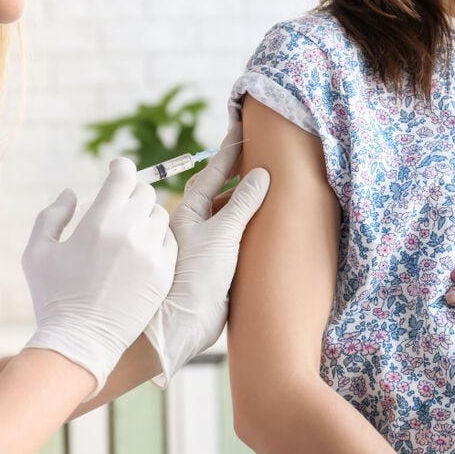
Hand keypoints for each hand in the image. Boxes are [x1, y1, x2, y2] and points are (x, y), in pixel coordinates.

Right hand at [23, 158, 176, 393]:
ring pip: (160, 215)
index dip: (120, 168)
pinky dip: (157, 240)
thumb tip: (71, 193)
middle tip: (118, 208)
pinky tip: (141, 251)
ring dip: (145, 217)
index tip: (116, 171)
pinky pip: (170, 240)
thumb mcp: (37, 252)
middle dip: (130, 195)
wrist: (80, 343)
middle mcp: (130, 232)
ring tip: (128, 232)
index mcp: (99, 221)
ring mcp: (152, 253)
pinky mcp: (165, 272)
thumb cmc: (52, 297)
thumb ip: (52, 216)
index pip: (124, 175)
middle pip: (145, 192)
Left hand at [144, 123, 269, 384]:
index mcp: (189, 212)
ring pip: (230, 216)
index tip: (240, 127)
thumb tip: (260, 174)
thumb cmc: (194, 277)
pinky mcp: (218, 269)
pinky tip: (269, 224)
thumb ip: (243, 204)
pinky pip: (238, 239)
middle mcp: (196, 227)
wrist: (184, 326)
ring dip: (248, 201)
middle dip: (238, 172)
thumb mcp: (222, 234)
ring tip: (270, 184)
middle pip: (220, 192)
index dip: (228, 151)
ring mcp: (207, 248)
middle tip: (259, 151)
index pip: (212, 173)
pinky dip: (253, 227)